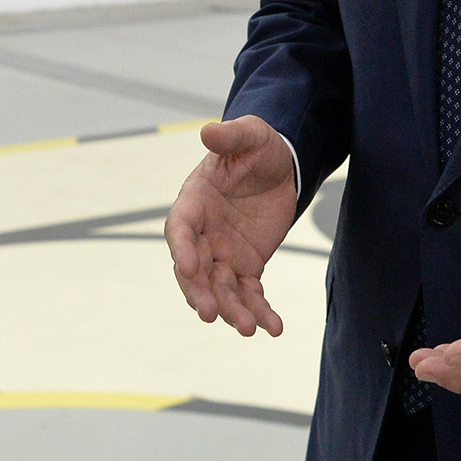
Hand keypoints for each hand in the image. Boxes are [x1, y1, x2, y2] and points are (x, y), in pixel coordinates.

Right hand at [165, 117, 299, 337]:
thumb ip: (230, 137)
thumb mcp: (250, 135)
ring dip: (232, 310)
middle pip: (193, 270)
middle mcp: (202, 233)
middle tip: (210, 313)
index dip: (181, 248)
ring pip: (220, 289)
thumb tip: (208, 131)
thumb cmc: (258, 147)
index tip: (188, 267)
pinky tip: (273, 328)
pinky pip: (249, 294)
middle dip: (200, 292)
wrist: (280, 166)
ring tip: (250, 329)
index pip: (180, 228)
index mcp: (194, 201)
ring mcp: (222, 253)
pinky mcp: (246, 266)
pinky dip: (259, 311)